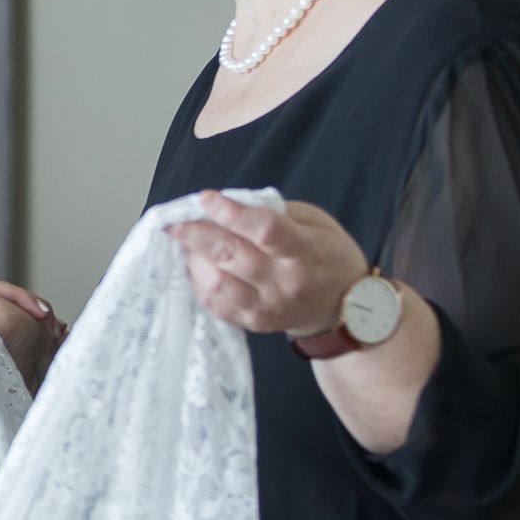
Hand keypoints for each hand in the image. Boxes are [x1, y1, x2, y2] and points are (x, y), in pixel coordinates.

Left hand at [167, 191, 366, 337]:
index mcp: (304, 252)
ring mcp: (267, 307)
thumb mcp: (314, 222)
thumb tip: (228, 203)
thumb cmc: (327, 255)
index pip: (264, 230)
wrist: (345, 308)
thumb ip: (274, 212)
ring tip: (187, 242)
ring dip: (193, 259)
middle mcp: (284, 283)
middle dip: (195, 235)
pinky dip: (198, 281)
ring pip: (216, 283)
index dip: (230, 212)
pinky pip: (214, 303)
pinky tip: (197, 264)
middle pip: (231, 256)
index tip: (205, 197)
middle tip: (173, 221)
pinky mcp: (253, 322)